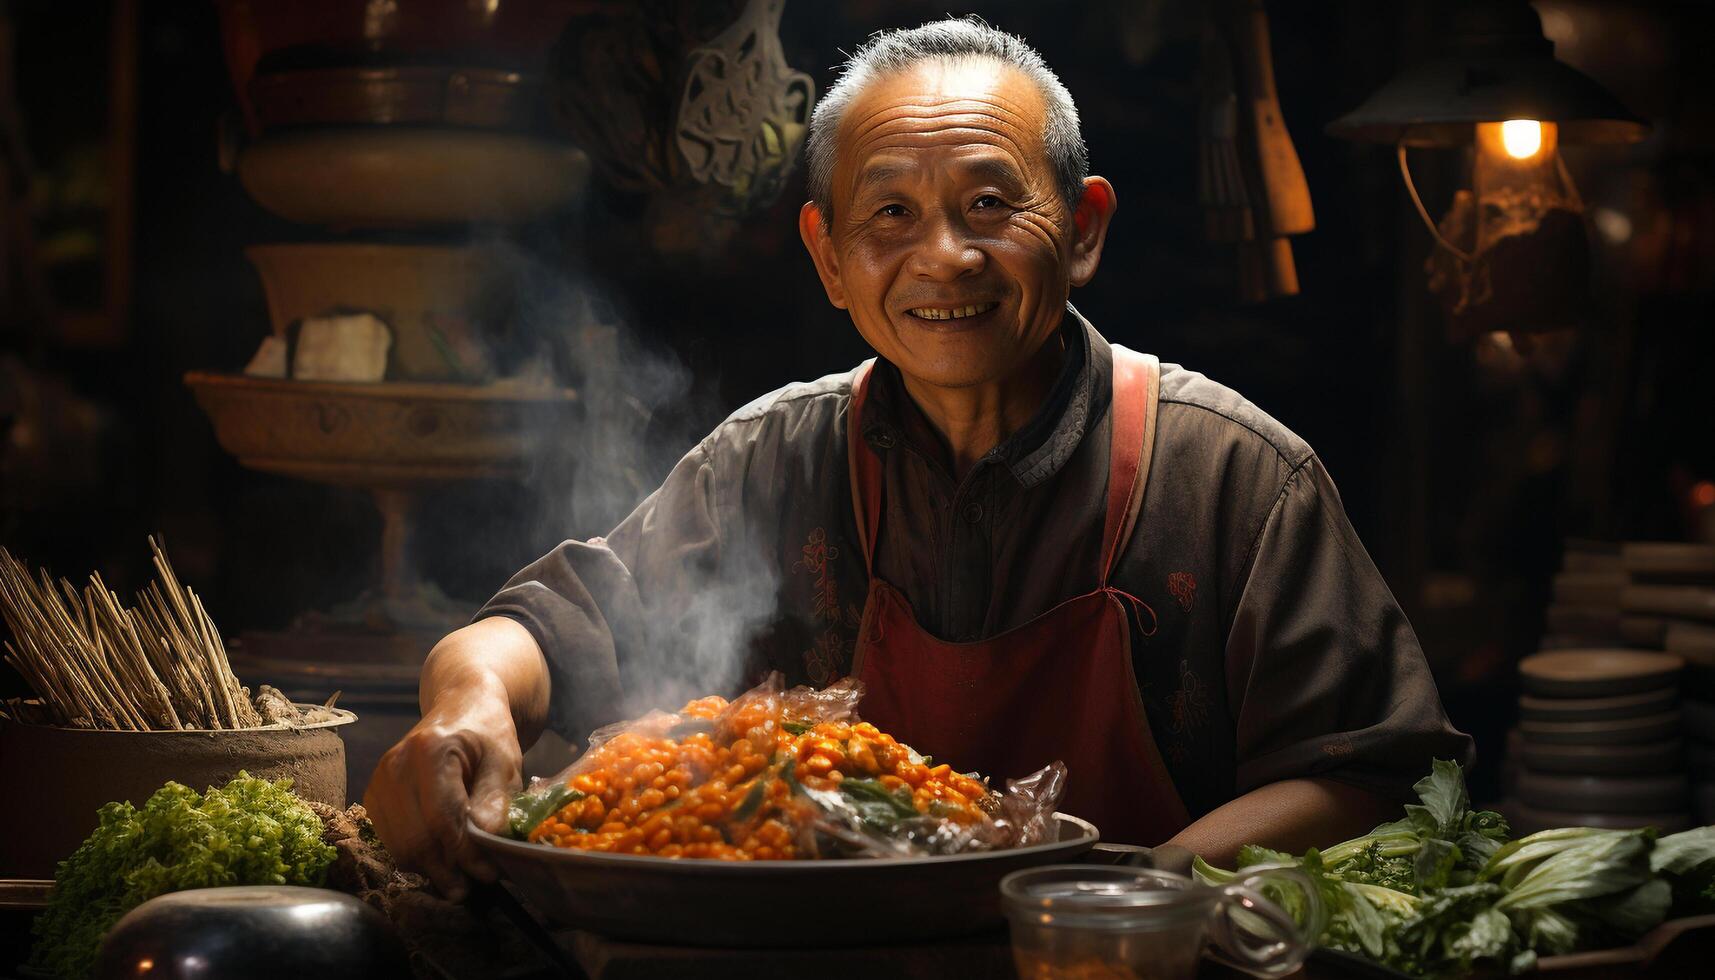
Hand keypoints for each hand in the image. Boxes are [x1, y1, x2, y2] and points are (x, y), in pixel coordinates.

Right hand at [365, 673, 522, 900]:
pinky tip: (443, 856)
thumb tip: (484, 845)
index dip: (464, 853)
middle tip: (475, 886)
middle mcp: (395, 764)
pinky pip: (391, 842)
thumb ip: (495, 801)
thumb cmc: (487, 735)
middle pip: (415, 838)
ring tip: (462, 876)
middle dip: (447, 870)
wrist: (461, 707)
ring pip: (400, 846)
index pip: (441, 818)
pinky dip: (417, 857)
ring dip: (432, 869)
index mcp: (430, 750)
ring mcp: (379, 780)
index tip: (488, 874)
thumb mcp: (505, 762)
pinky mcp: (374, 795)